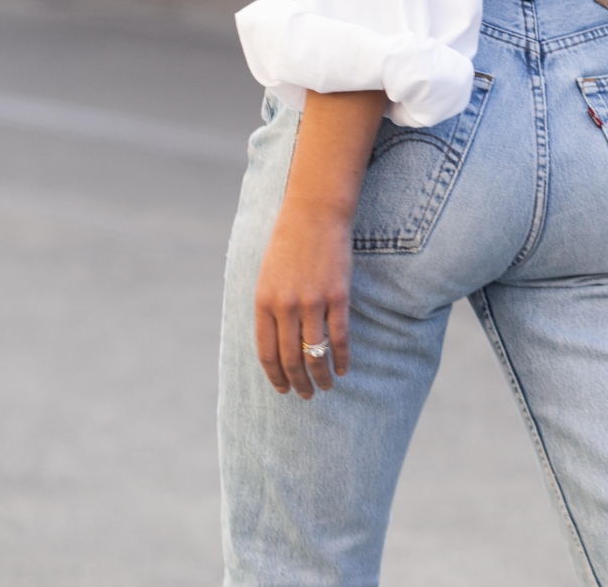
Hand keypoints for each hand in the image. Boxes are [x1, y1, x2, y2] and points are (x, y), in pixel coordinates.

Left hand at [255, 199, 353, 397]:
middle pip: (290, 359)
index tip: (283, 391)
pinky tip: (344, 369)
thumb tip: (275, 344)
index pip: (266, 353)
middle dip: (298, 383)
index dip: (276, 377)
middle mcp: (285, 306)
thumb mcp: (267, 276)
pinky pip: (339, 337)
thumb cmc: (289, 243)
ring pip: (315, 353)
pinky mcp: (337, 295)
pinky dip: (342, 358)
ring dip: (321, 377)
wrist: (314, 212)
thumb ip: (269, 309)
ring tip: (326, 387)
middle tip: (307, 395)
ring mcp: (312, 302)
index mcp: (263, 302)